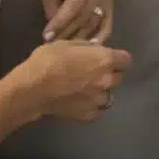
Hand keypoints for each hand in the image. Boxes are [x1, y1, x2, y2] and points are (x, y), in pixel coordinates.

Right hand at [13, 40, 131, 122]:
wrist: (33, 88)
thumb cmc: (48, 60)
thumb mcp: (67, 43)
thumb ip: (87, 48)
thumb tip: (96, 50)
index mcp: (104, 60)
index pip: (126, 59)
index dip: (117, 58)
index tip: (107, 59)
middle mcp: (107, 80)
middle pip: (119, 77)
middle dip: (109, 74)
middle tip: (91, 73)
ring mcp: (99, 100)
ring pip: (108, 95)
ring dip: (100, 91)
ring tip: (83, 90)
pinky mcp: (89, 115)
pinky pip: (96, 110)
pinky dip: (90, 106)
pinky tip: (78, 102)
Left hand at [40, 0, 113, 43]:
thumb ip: (52, 7)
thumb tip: (55, 34)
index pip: (75, 3)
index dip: (61, 21)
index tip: (46, 35)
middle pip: (86, 14)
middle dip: (68, 32)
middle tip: (52, 45)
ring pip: (96, 22)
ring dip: (80, 38)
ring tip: (64, 49)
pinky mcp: (111, 4)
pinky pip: (106, 25)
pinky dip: (97, 38)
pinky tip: (85, 49)